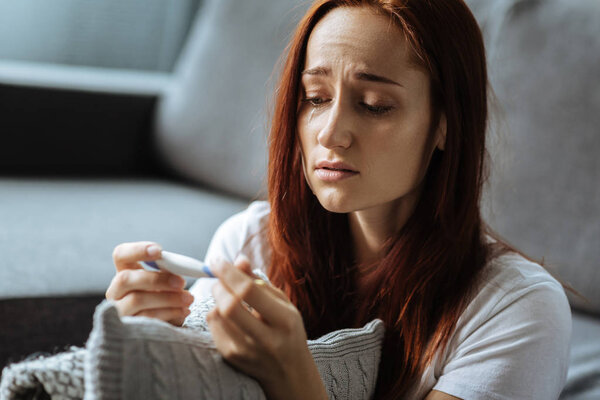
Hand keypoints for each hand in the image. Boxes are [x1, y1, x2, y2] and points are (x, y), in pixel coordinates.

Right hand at [105, 241, 193, 325]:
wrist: (161, 330)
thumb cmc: (163, 300)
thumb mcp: (164, 284)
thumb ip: (167, 273)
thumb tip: (181, 267)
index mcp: (125, 273)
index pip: (121, 254)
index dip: (137, 250)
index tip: (159, 250)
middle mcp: (115, 291)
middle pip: (125, 279)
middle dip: (156, 279)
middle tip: (181, 282)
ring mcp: (119, 311)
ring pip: (137, 300)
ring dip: (167, 298)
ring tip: (188, 299)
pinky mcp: (127, 328)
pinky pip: (146, 318)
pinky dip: (169, 313)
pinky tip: (184, 311)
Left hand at [207, 257, 327, 399]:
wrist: (289, 372)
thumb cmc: (287, 330)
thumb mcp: (281, 304)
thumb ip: (259, 282)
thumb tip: (238, 260)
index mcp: (284, 321)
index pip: (249, 292)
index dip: (229, 273)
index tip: (218, 261)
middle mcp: (265, 339)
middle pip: (229, 305)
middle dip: (219, 285)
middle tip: (220, 279)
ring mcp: (246, 351)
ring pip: (216, 315)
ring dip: (217, 299)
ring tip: (228, 297)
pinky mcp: (231, 357)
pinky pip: (212, 326)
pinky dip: (215, 313)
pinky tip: (228, 316)